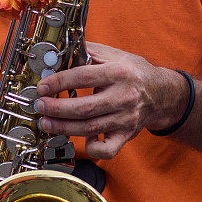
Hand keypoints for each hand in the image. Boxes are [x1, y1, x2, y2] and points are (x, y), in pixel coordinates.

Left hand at [35, 42, 186, 158]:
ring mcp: (126, 118)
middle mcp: (124, 97)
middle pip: (85, 108)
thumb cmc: (134, 73)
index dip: (59, 82)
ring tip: (47, 123)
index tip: (42, 86)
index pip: (83, 77)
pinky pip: (108, 150)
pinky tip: (82, 139)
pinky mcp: (126, 134)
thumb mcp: (115, 55)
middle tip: (40, 106)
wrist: (161, 93)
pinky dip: (93, 148)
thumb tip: (60, 53)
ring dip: (64, 127)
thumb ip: (89, 52)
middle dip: (56, 109)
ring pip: (90, 128)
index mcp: (120, 72)